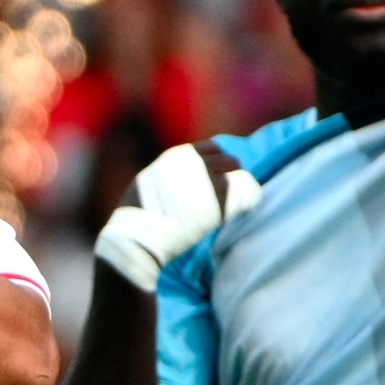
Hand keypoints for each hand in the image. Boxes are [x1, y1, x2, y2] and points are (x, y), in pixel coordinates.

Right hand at [95, 140, 258, 289]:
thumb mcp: (149, 180)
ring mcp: (209, 183)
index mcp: (178, 157)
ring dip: (240, 189)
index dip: (217, 162)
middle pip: (231, 160)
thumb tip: (186, 175)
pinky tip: (241, 213)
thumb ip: (171, 173)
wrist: (137, 237)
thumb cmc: (136, 215)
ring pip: (242, 176)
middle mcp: (196, 165)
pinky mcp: (220, 204)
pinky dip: (248, 203)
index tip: (217, 176)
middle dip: (232, 175)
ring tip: (234, 205)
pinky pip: (248, 195)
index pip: (214, 148)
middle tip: (228, 193)